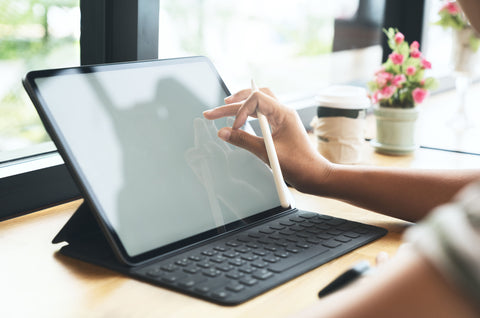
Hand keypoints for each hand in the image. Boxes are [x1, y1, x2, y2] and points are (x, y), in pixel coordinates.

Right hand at [203, 87, 331, 191]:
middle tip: (213, 113)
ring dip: (241, 105)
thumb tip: (223, 132)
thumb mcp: (266, 153)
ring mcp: (282, 118)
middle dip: (233, 103)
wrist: (314, 175)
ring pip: (258, 102)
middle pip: (255, 97)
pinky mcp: (281, 127)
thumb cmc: (298, 165)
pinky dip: (249, 114)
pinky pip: (262, 114)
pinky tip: (239, 120)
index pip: (256, 98)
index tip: (234, 127)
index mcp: (284, 113)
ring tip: (224, 108)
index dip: (241, 110)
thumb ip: (243, 140)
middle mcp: (283, 112)